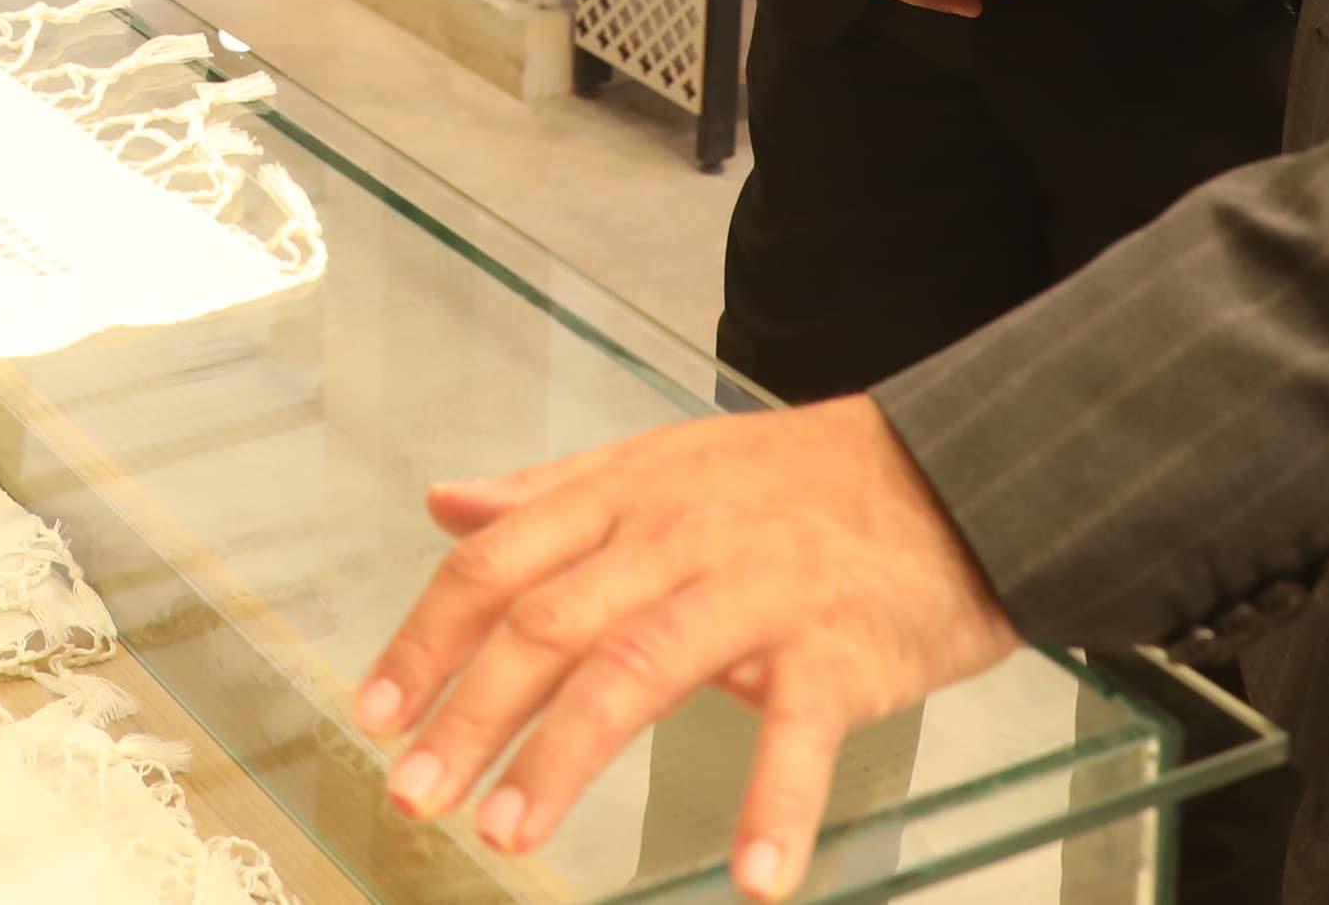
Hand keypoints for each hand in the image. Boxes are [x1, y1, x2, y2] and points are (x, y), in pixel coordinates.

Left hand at [355, 397, 1018, 902]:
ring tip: (512, 835)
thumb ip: (550, 495)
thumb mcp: (661, 466)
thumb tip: (448, 502)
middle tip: (416, 794)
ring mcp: (759, 591)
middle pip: (549, 624)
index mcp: (624, 497)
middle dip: (470, 714)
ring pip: (639, 668)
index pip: (498, 565)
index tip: (374, 712)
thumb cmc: (797, 483)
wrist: (954, 470)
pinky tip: (753, 878)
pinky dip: (777, 806)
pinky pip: (802, 733)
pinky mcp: (842, 648)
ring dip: (566, 757)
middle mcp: (676, 537)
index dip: (428, 639)